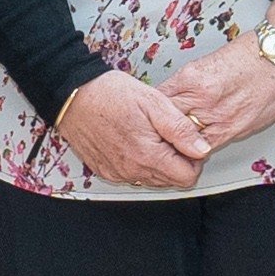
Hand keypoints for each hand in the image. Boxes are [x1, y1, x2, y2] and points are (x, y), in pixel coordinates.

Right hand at [54, 70, 209, 191]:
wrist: (73, 95)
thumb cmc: (110, 94)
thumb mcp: (154, 102)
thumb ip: (181, 129)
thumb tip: (201, 149)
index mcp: (148, 155)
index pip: (187, 177)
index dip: (193, 159)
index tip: (187, 142)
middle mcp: (132, 170)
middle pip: (170, 181)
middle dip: (176, 161)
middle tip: (167, 135)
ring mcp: (117, 172)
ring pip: (152, 179)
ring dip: (158, 163)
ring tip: (149, 135)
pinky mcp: (105, 170)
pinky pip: (132, 175)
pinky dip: (138, 162)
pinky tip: (133, 141)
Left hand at [162, 3, 274, 156]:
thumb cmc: (252, 55)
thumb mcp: (209, 62)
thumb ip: (190, 82)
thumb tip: (174, 95)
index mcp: (191, 77)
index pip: (158, 100)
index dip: (150, 111)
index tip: (146, 116)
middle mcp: (201, 98)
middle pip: (165, 122)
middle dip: (158, 130)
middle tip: (152, 136)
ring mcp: (217, 117)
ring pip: (183, 139)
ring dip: (176, 143)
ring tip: (170, 146)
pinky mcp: (233, 130)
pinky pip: (205, 147)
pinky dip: (196, 150)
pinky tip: (193, 149)